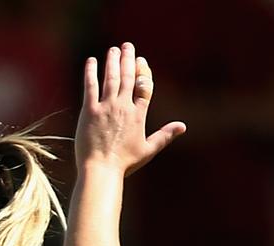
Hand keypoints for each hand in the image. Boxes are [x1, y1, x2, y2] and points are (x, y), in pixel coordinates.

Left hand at [75, 42, 185, 175]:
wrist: (102, 169)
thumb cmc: (124, 163)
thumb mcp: (148, 150)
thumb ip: (165, 135)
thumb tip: (183, 126)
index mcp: (138, 115)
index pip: (144, 87)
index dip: (144, 71)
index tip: (141, 61)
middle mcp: (124, 107)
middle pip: (129, 77)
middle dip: (128, 59)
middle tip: (127, 46)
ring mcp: (106, 107)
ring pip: (111, 78)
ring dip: (112, 62)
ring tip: (113, 50)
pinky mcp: (90, 111)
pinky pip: (91, 86)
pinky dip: (91, 72)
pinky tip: (91, 61)